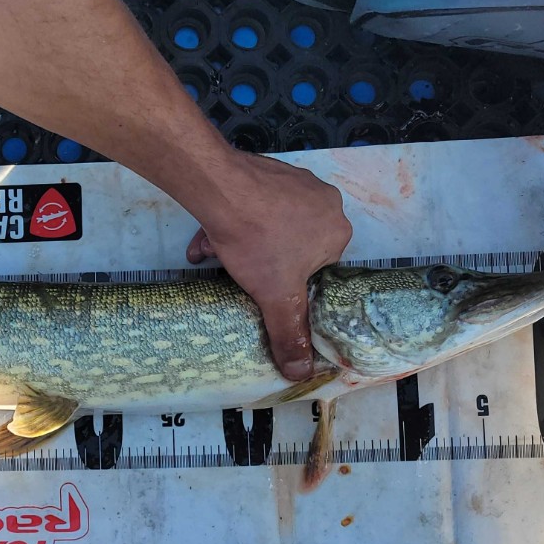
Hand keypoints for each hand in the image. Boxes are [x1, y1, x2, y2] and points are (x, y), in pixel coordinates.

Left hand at [185, 152, 351, 380]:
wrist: (221, 187)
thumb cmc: (257, 241)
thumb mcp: (275, 296)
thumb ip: (289, 334)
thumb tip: (301, 372)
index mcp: (338, 231)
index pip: (317, 270)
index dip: (288, 284)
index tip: (264, 290)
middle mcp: (324, 203)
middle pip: (290, 248)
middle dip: (257, 265)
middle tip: (234, 273)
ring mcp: (296, 182)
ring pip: (267, 226)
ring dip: (237, 247)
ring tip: (212, 256)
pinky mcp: (267, 172)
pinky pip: (251, 205)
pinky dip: (229, 225)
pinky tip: (205, 239)